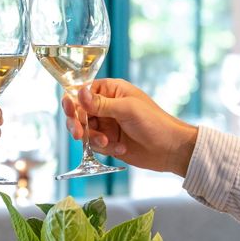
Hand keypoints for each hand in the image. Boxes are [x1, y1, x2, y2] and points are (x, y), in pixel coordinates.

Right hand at [62, 78, 197, 174]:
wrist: (170, 149)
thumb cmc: (154, 122)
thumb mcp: (127, 109)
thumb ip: (100, 103)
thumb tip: (78, 93)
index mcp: (111, 90)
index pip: (83, 92)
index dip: (73, 101)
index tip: (69, 110)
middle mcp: (106, 106)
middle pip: (78, 112)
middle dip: (78, 124)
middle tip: (79, 134)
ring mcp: (107, 124)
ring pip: (85, 131)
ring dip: (93, 139)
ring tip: (107, 143)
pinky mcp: (109, 141)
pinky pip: (94, 145)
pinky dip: (105, 148)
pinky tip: (120, 149)